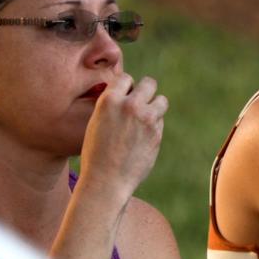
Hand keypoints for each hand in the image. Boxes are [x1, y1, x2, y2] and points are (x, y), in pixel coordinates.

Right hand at [79, 72, 167, 202]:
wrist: (106, 180)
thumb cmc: (96, 153)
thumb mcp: (97, 122)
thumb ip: (113, 105)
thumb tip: (131, 93)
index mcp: (109, 100)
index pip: (126, 78)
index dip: (126, 87)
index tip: (125, 96)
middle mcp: (129, 105)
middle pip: (149, 83)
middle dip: (146, 91)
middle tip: (140, 103)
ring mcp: (146, 119)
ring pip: (161, 100)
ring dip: (155, 106)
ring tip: (144, 118)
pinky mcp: (157, 133)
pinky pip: (159, 120)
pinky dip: (154, 126)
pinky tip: (142, 139)